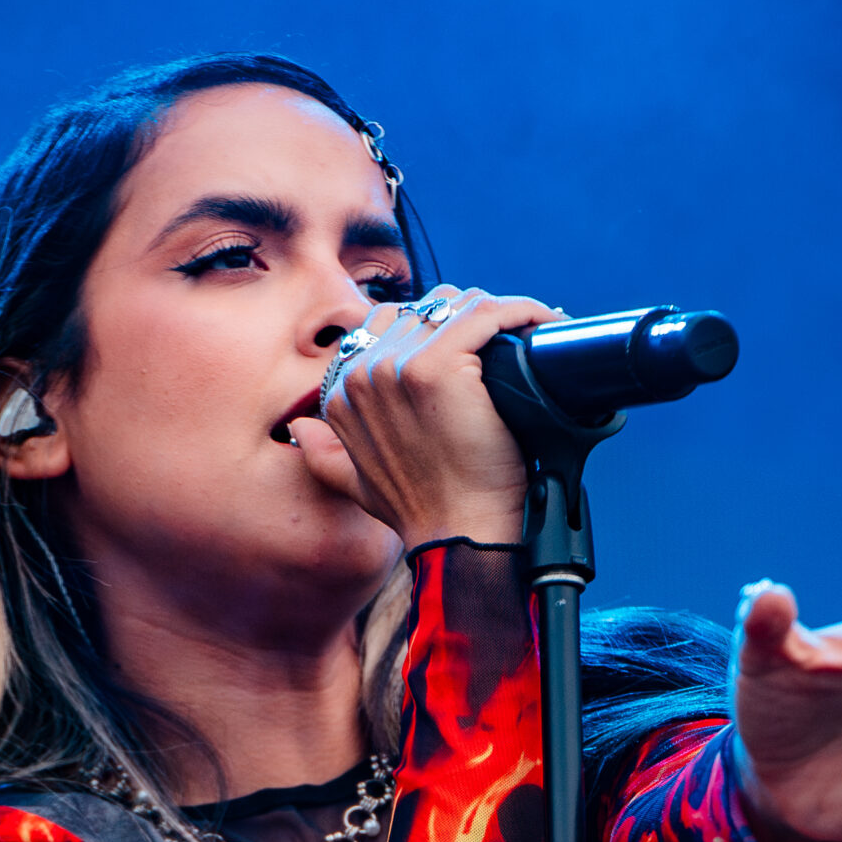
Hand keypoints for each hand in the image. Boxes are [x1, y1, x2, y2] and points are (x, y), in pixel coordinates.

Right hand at [288, 286, 558, 548]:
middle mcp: (365, 373)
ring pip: (456, 305)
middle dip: (469, 319)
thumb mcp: (358, 485)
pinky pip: (486, 314)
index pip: (392, 322)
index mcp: (344, 391)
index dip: (437, 326)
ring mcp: (398, 366)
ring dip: (498, 314)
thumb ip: (325, 455)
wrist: (459, 536)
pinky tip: (542, 322)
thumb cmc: (422, 515)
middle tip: (510, 341)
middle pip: (426, 308)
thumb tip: (299, 429)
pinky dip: (521, 311)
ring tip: (530, 332)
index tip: (477, 344)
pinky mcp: (438, 367)